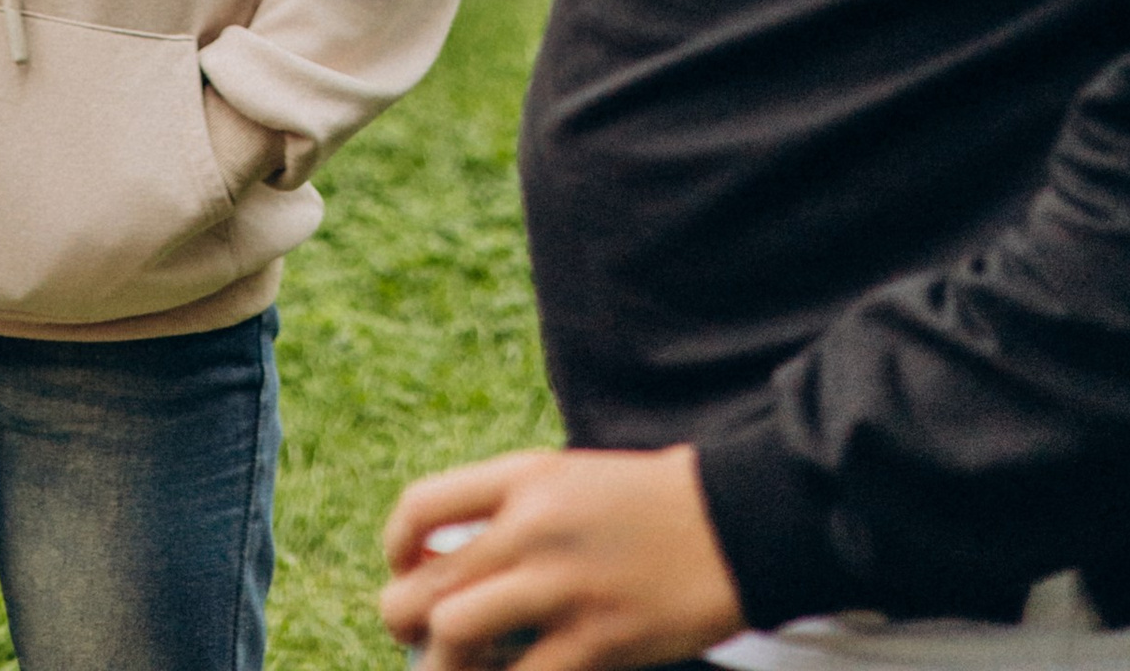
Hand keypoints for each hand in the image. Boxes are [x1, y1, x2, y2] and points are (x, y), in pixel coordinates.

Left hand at [380, 447, 741, 670]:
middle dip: (403, 624)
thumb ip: (514, 515)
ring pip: (453, 638)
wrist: (735, 521)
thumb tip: (452, 574)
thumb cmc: (651, 504)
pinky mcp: (596, 642)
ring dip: (442, 669)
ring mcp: (562, 586)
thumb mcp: (573, 480)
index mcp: (525, 477)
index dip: (395, 550)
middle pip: (422, 587)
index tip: (405, 572)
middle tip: (419, 639)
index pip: (419, 508)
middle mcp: (532, 527)